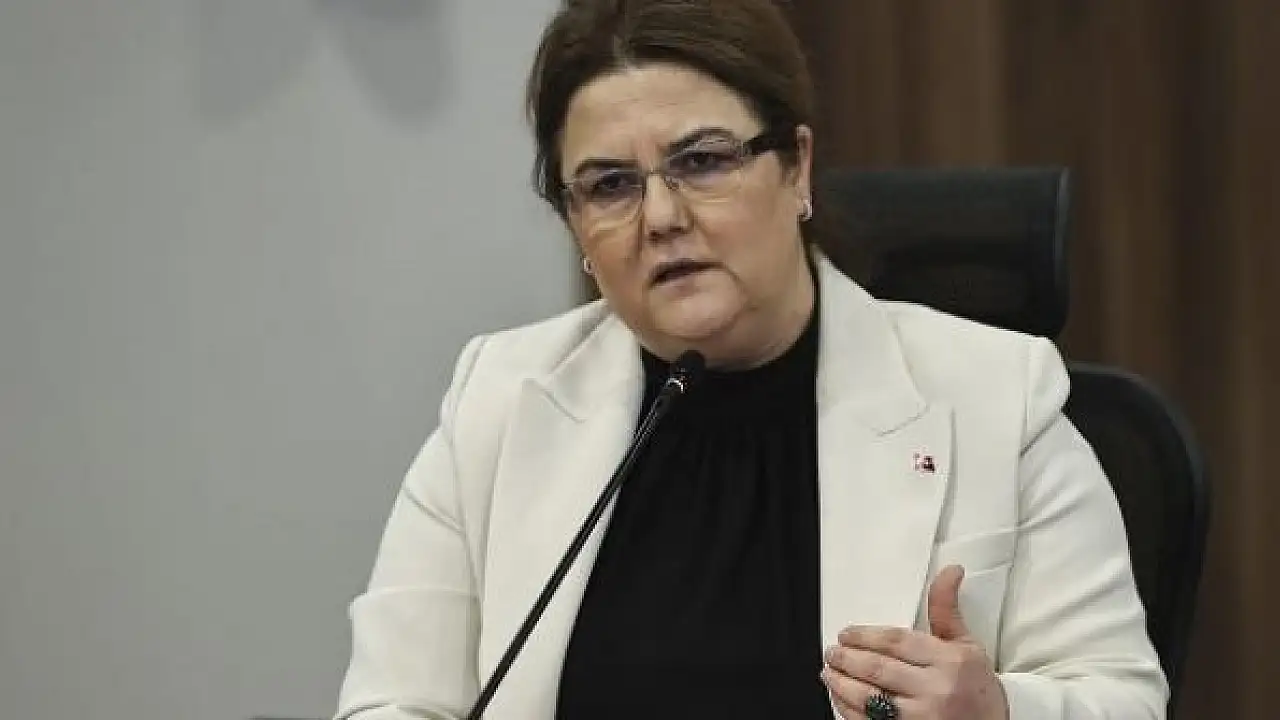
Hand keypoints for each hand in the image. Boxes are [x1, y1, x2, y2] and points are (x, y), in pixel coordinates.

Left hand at [820, 565, 1008, 719]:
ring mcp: (922, 717)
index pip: (896, 642)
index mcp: (950, 662)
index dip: (865, 636)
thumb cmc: (976, 688)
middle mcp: (935, 690)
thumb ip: (946, 609)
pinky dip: (848, 709)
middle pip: (877, 669)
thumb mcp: (967, 645)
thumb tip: (949, 571)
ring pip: (869, 697)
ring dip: (841, 683)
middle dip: (847, 658)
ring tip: (829, 671)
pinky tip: (840, 697)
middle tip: (833, 651)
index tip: (847, 634)